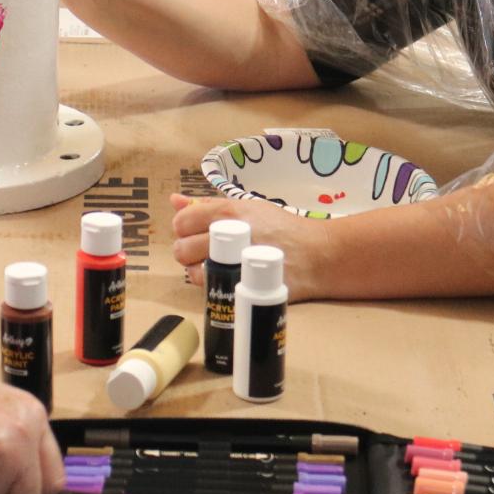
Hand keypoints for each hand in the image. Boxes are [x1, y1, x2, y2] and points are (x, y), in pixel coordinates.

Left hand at [169, 193, 330, 301]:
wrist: (318, 255)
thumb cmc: (282, 228)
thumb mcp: (247, 207)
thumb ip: (208, 205)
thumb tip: (174, 201)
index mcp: (229, 212)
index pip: (182, 221)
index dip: (184, 228)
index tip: (195, 232)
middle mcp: (231, 236)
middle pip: (182, 249)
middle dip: (187, 252)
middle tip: (203, 253)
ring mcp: (238, 264)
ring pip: (194, 273)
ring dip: (198, 272)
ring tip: (216, 267)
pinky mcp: (247, 287)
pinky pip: (215, 291)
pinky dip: (215, 288)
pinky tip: (227, 280)